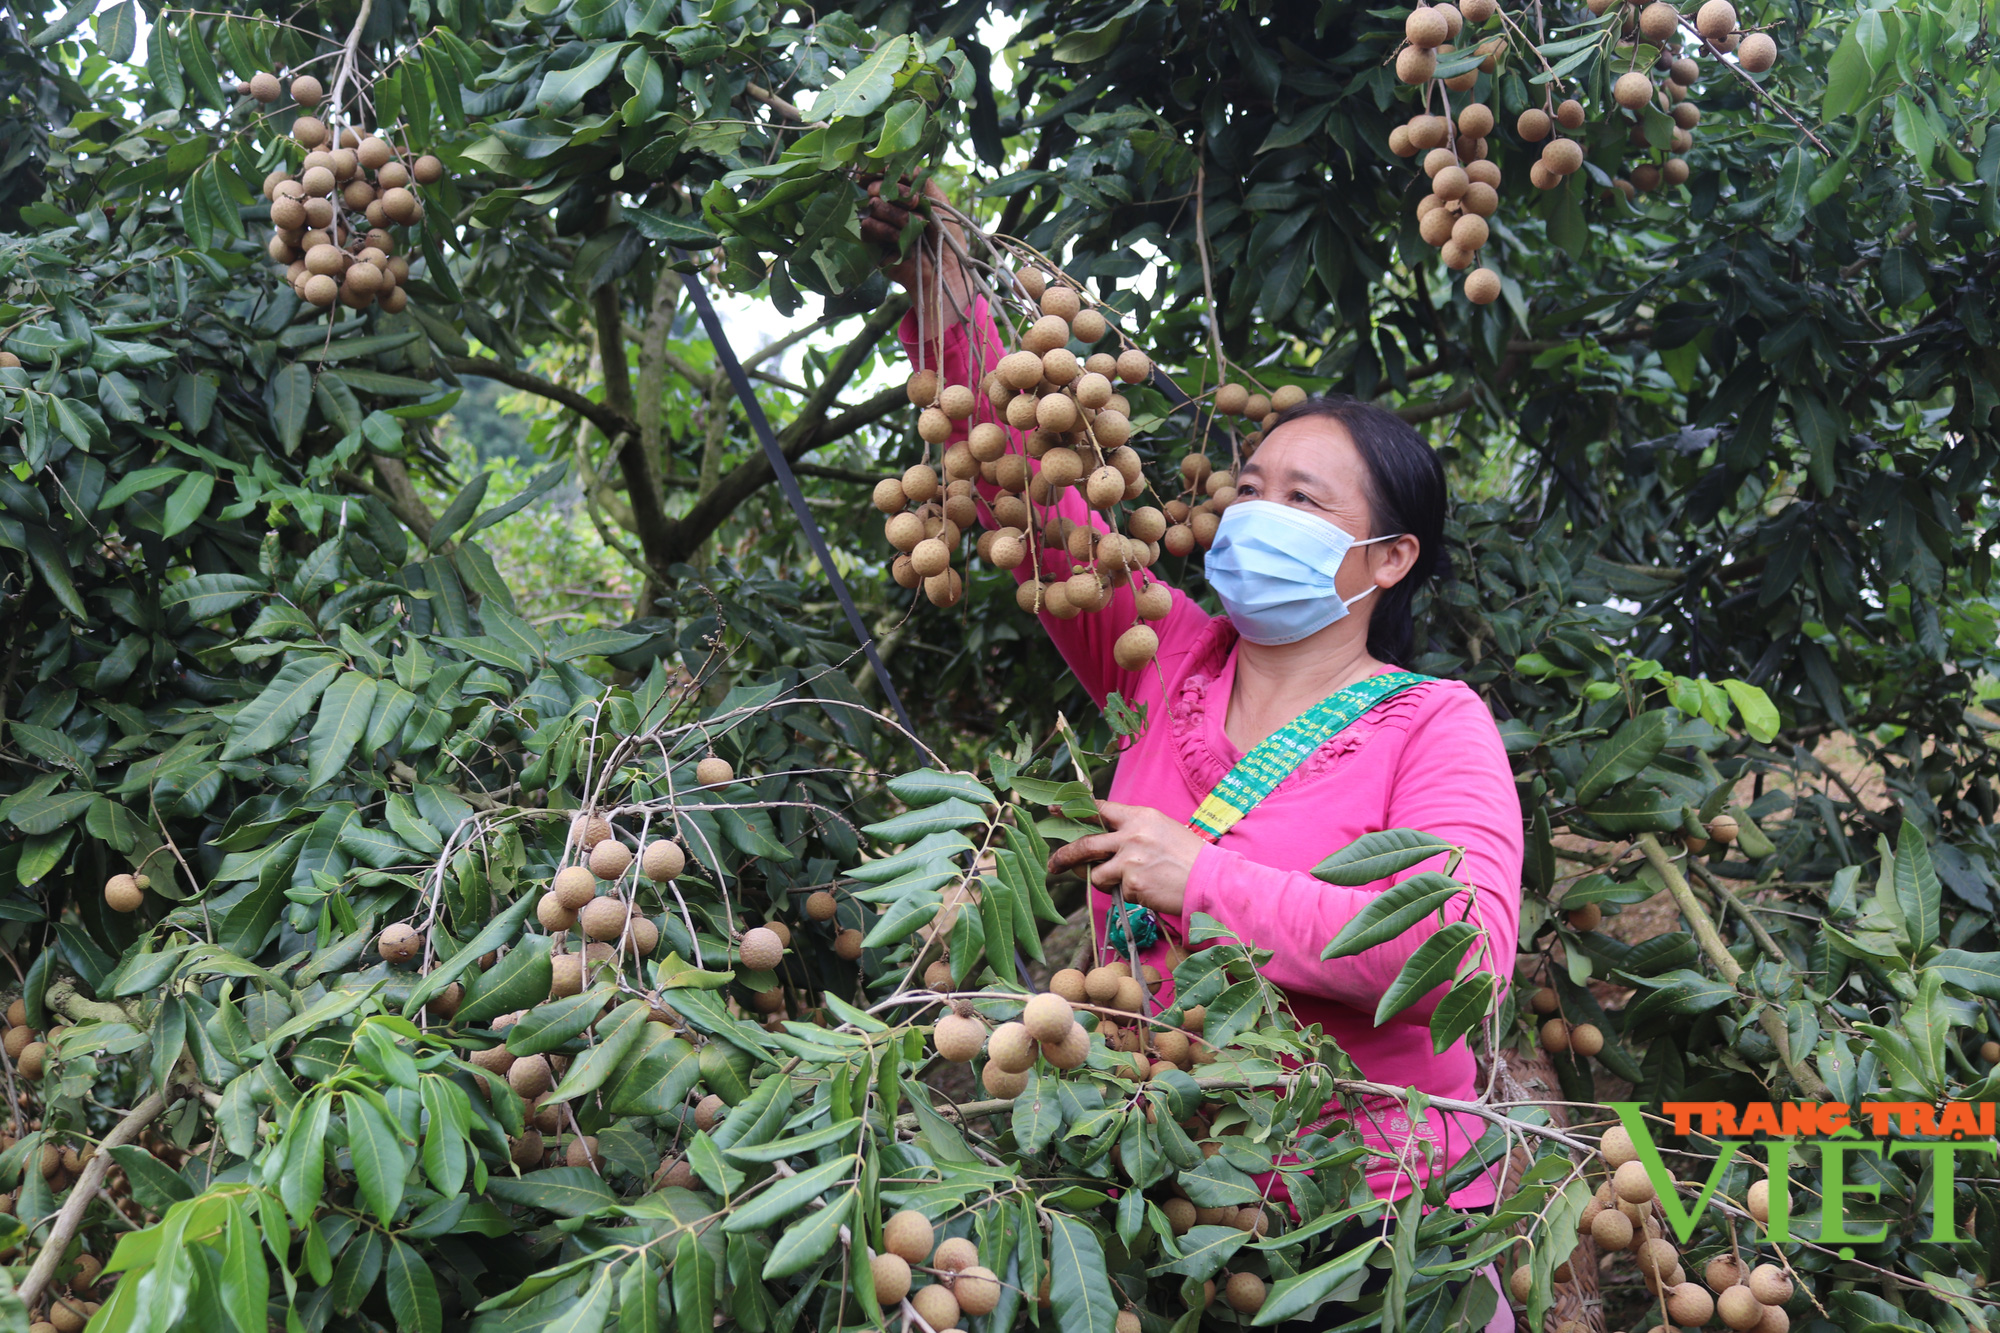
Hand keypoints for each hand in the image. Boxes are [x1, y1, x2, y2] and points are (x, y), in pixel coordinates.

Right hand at [861, 176, 966, 307]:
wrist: (945, 271)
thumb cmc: (947, 239)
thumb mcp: (941, 205)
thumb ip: (924, 183)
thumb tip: (907, 167)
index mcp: (905, 196)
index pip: (886, 175)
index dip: (882, 170)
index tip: (886, 169)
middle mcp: (890, 208)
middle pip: (877, 187)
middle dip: (897, 192)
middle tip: (916, 202)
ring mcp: (880, 225)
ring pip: (873, 205)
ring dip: (896, 213)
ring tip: (916, 224)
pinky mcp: (873, 245)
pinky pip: (868, 227)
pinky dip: (886, 230)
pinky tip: (901, 238)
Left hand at [1045, 800, 1206, 917]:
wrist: (1210, 880)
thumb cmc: (1188, 856)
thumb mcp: (1161, 830)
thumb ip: (1132, 830)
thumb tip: (1101, 842)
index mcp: (1140, 816)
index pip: (1099, 809)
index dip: (1074, 810)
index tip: (1053, 812)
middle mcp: (1132, 835)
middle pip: (1085, 844)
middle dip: (1064, 856)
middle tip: (1054, 865)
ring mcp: (1130, 860)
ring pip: (1095, 873)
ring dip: (1101, 880)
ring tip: (1124, 881)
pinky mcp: (1132, 884)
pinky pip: (1116, 891)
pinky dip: (1126, 893)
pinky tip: (1147, 889)